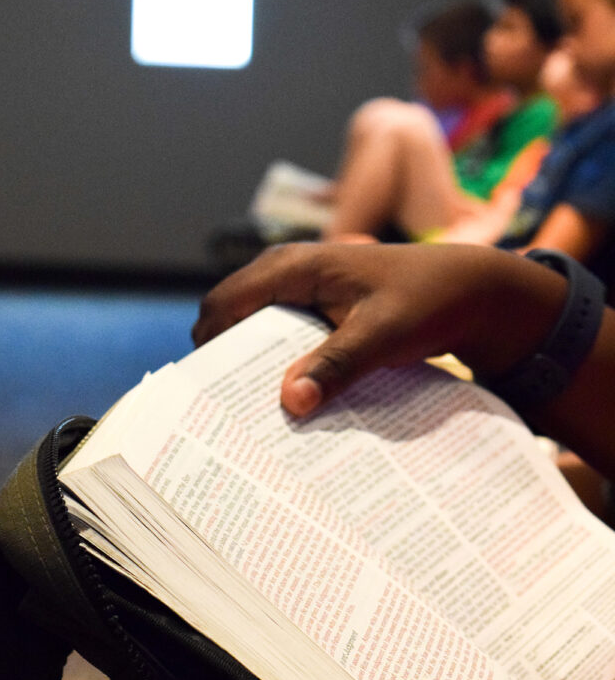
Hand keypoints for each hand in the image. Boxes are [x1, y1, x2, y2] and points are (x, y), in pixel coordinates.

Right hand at [193, 242, 566, 416]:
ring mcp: (302, 289)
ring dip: (251, 365)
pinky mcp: (318, 307)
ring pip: (254, 329)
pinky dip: (278, 363)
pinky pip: (281, 335)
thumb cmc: (428, 300)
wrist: (472, 290)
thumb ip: (336, 366)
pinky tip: (290, 398)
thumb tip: (289, 402)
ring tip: (253, 412)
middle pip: (230, 319)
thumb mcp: (383, 335)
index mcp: (294, 266)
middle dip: (223, 360)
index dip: (207, 348)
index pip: (222, 305)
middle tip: (226, 414)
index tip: (207, 397)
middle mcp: (289, 271)